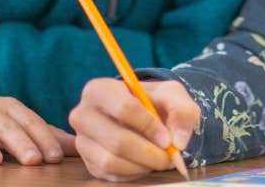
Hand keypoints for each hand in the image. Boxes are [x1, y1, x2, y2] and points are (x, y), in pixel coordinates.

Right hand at [70, 77, 199, 181]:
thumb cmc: (154, 101)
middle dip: (148, 152)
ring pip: (111, 161)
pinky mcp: (88, 163)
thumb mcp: (172, 96)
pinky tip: (145, 163)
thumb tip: (178, 141)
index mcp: (99, 89)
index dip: (149, 126)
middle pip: (117, 140)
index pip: (124, 108)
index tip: (168, 139)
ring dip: (142, 165)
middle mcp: (83, 115)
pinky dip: (133, 173)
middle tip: (169, 156)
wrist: (142, 116)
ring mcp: (82, 141)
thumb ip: (182, 111)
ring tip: (159, 160)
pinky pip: (110, 175)